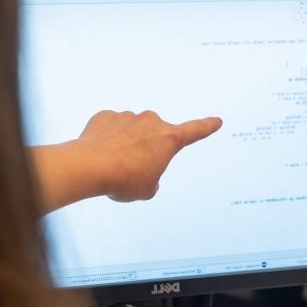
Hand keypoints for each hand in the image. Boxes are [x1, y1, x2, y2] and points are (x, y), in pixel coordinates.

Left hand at [32, 110, 222, 212]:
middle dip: (145, 149)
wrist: (89, 166)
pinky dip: (106, 139)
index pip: (194, 131)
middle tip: (132, 168)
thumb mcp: (147, 189)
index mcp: (168, 139)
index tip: (216, 120)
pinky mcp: (105, 116)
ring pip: (130, 132)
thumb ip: (152, 178)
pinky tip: (99, 153)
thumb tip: (144, 170)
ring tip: (112, 164)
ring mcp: (127, 117)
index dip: (206, 127)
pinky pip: (110, 128)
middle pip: (153, 136)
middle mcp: (151, 122)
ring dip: (125, 144)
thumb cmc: (123, 179)